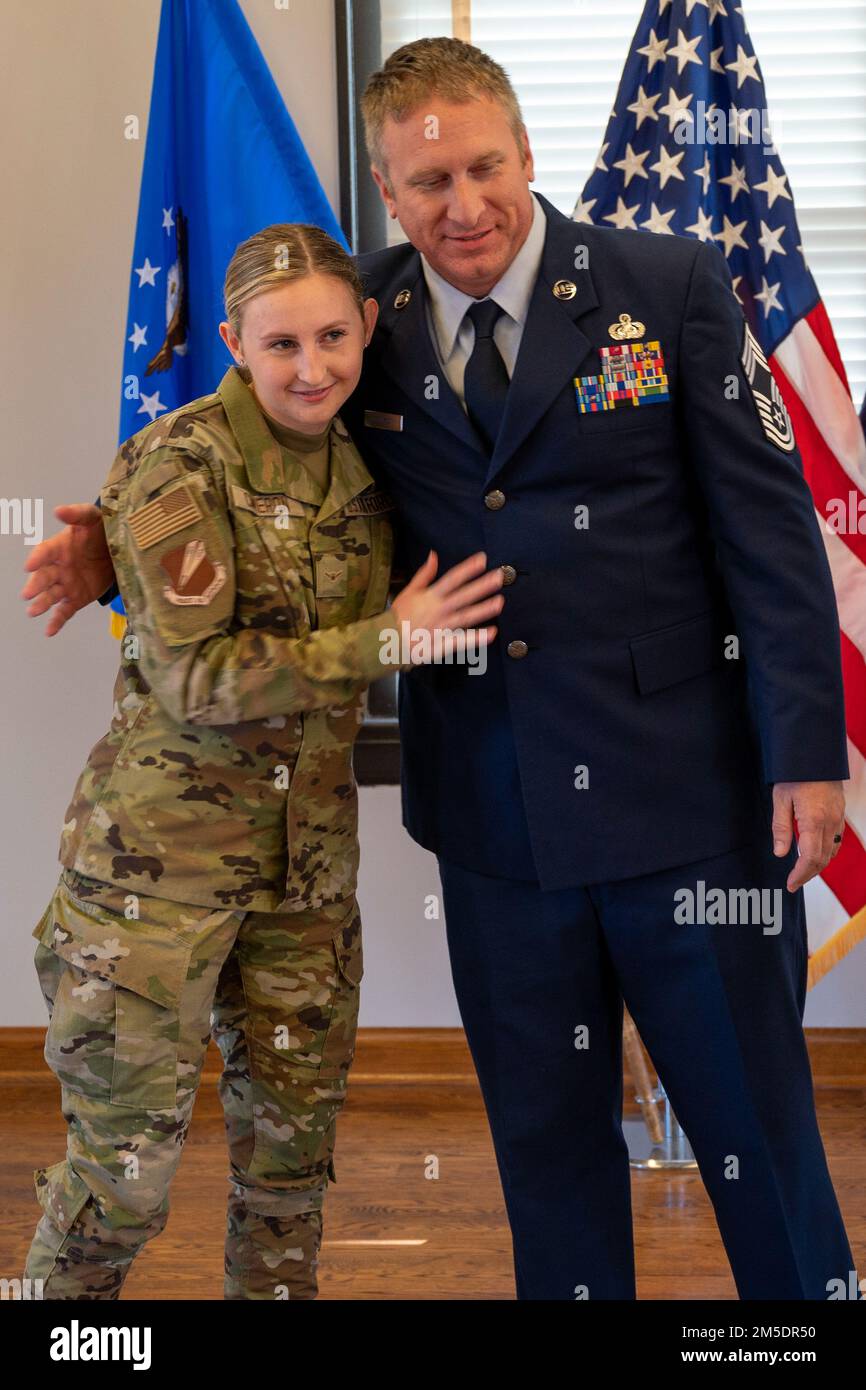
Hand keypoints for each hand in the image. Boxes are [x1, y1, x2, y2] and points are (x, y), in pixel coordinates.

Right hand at [21, 504, 113, 635]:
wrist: (117, 551)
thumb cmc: (100, 532)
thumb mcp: (93, 518)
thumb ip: (77, 514)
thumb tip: (59, 510)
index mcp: (59, 548)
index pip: (45, 552)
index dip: (37, 558)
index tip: (30, 565)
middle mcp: (58, 568)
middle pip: (44, 577)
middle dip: (35, 585)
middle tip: (28, 594)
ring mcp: (66, 585)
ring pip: (51, 596)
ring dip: (41, 604)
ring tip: (33, 612)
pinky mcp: (76, 599)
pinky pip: (65, 611)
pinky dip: (57, 621)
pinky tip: (49, 632)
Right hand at [389, 549, 504, 662]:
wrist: (387, 641)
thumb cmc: (399, 616)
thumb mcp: (408, 591)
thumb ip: (424, 574)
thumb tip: (434, 555)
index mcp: (430, 596)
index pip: (452, 579)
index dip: (467, 569)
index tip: (482, 559)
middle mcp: (438, 610)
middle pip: (463, 596)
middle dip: (481, 586)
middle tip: (499, 577)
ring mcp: (442, 627)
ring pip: (465, 616)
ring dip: (483, 609)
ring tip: (500, 602)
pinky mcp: (442, 644)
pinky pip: (461, 641)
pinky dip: (476, 638)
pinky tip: (491, 633)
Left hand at [771, 780, 845, 891]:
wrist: (816, 755)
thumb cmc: (795, 774)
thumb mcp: (780, 800)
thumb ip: (781, 828)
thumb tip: (780, 853)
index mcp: (813, 819)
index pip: (810, 857)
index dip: (801, 874)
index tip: (791, 884)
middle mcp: (830, 822)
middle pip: (822, 859)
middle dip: (808, 874)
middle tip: (793, 883)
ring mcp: (838, 818)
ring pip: (832, 851)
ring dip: (818, 866)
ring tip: (802, 873)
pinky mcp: (840, 814)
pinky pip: (836, 841)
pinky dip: (827, 853)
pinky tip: (816, 855)